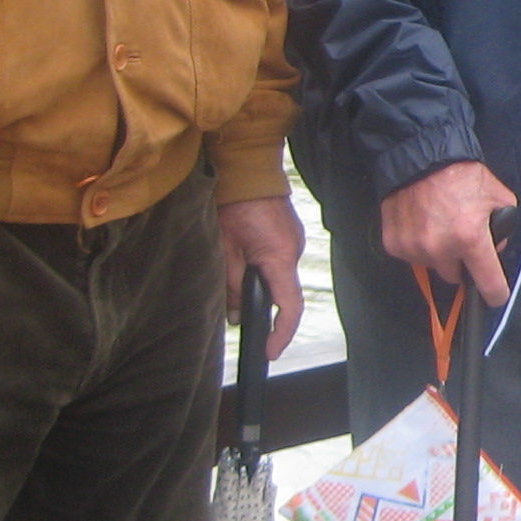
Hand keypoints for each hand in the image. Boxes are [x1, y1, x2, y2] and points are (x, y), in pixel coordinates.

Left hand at [218, 197, 306, 358]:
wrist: (249, 170)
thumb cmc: (236, 205)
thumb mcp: (226, 249)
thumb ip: (232, 285)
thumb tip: (236, 315)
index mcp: (281, 257)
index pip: (289, 306)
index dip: (281, 333)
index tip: (270, 351)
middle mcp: (294, 251)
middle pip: (283, 292)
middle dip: (262, 307)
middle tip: (236, 312)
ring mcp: (293, 241)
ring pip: (277, 276)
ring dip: (259, 284)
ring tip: (233, 277)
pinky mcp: (286, 234)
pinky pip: (277, 260)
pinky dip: (262, 269)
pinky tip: (243, 261)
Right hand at [379, 160, 516, 309]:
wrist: (421, 157)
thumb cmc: (463, 175)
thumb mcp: (499, 196)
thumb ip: (504, 225)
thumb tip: (495, 248)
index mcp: (470, 238)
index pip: (487, 281)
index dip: (495, 292)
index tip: (496, 297)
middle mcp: (440, 248)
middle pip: (455, 276)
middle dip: (462, 263)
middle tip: (462, 239)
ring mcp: (413, 248)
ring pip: (432, 266)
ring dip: (439, 254)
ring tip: (440, 225)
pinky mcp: (394, 244)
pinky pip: (412, 256)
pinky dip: (418, 246)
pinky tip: (422, 223)